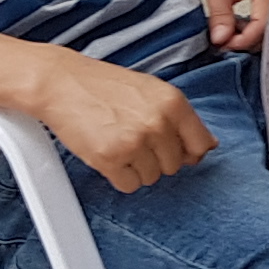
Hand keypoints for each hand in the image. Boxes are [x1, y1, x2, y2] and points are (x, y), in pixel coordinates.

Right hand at [27, 55, 215, 192]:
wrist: (62, 83)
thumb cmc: (104, 86)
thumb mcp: (152, 91)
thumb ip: (181, 119)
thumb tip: (206, 146)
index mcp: (173, 102)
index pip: (200, 144)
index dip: (188, 152)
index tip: (176, 151)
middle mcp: (158, 122)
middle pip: (174, 165)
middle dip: (156, 158)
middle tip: (133, 138)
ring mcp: (135, 141)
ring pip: (152, 177)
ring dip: (136, 167)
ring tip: (118, 141)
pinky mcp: (111, 158)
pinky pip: (129, 185)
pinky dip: (119, 176)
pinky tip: (108, 153)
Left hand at [194, 0, 268, 52]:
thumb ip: (220, 16)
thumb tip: (221, 40)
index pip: (262, 25)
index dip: (242, 41)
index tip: (224, 44)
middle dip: (247, 40)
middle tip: (225, 42)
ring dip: (250, 33)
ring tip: (229, 32)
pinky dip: (254, 25)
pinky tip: (239, 24)